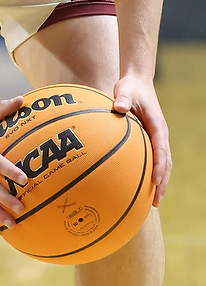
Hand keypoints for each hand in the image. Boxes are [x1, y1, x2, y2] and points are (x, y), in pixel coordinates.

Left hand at [112, 71, 170, 204]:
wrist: (137, 83)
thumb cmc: (130, 88)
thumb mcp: (125, 90)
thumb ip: (123, 98)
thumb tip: (120, 107)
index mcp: (157, 126)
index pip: (161, 151)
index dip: (159, 167)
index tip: (156, 182)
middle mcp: (160, 135)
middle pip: (165, 163)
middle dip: (162, 183)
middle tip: (156, 202)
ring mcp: (156, 138)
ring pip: (161, 164)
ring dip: (158, 182)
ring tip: (152, 202)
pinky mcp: (149, 140)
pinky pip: (151, 159)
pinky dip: (149, 173)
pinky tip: (138, 185)